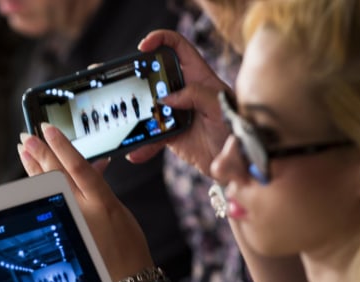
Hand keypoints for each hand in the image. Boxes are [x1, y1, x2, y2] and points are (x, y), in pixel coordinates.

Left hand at [18, 125, 153, 281]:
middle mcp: (85, 210)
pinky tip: (32, 177)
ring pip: (48, 189)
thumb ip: (100, 188)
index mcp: (103, 201)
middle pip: (57, 175)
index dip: (61, 146)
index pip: (79, 166)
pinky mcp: (65, 232)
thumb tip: (89, 167)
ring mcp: (72, 222)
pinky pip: (49, 204)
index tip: (47, 129)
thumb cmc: (128, 243)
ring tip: (24, 150)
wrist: (128, 276)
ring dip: (33, 167)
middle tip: (26, 136)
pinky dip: (40, 188)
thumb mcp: (119, 209)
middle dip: (39, 152)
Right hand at [125, 30, 231, 174]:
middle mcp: (184, 92)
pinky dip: (142, 146)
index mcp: (198, 77)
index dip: (160, 40)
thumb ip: (197, 95)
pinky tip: (134, 152)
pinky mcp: (170, 135)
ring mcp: (175, 113)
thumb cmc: (238, 130)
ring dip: (134, 113)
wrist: (238, 162)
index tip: (144, 47)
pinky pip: (151, 138)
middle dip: (137, 76)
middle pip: (155, 75)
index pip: (177, 47)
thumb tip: (167, 98)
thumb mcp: (222, 107)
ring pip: (148, 106)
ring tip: (121, 118)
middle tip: (122, 82)